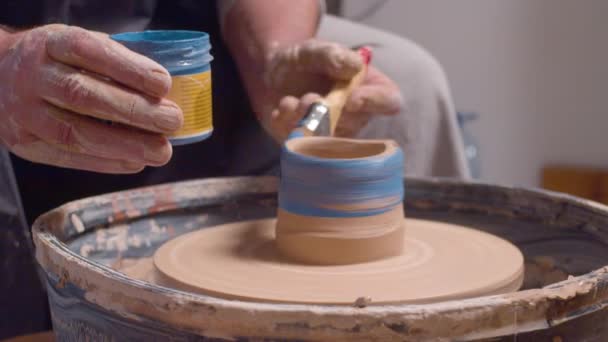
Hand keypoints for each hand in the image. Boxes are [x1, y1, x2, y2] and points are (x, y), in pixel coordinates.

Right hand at [0, 24, 182, 172]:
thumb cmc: (56, 62)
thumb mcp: (77, 45)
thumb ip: (113, 60)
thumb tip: (166, 89)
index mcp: (50, 43)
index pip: (88, 51)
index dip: (128, 68)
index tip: (163, 84)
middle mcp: (33, 76)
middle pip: (82, 95)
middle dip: (134, 111)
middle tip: (171, 121)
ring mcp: (25, 112)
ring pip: (74, 132)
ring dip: (125, 145)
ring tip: (162, 151)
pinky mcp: (25, 143)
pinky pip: (67, 157)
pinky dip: (107, 162)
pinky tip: (136, 162)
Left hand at [260, 39, 402, 141]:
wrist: (274, 74)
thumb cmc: (305, 61)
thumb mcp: (314, 50)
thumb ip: (332, 55)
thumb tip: (354, 67)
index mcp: (369, 88)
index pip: (389, 101)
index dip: (375, 102)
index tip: (352, 99)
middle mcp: (358, 115)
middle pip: (355, 124)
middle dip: (330, 114)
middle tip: (310, 98)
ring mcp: (335, 133)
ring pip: (328, 140)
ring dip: (307, 122)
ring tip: (290, 102)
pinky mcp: (310, 145)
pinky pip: (302, 145)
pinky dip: (288, 127)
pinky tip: (282, 109)